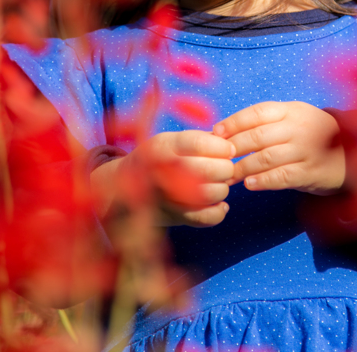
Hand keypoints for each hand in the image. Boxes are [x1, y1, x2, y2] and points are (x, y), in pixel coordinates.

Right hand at [99, 131, 235, 227]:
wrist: (126, 185)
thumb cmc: (161, 158)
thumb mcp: (173, 141)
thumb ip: (201, 139)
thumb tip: (231, 142)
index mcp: (162, 146)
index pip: (197, 143)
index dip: (221, 146)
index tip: (230, 149)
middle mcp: (161, 170)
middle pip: (207, 170)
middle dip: (226, 169)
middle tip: (226, 168)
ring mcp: (165, 195)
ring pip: (210, 194)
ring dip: (222, 189)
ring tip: (219, 183)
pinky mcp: (173, 216)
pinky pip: (205, 218)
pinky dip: (219, 212)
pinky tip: (220, 204)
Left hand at [212, 101, 344, 195]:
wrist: (349, 154)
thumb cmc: (311, 136)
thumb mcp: (293, 119)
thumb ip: (266, 123)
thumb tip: (224, 131)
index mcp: (291, 110)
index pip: (257, 113)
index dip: (234, 122)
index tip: (215, 133)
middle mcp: (299, 127)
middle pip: (259, 136)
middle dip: (233, 148)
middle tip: (216, 159)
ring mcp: (306, 150)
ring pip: (267, 157)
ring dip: (243, 167)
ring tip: (228, 175)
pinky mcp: (311, 172)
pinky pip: (283, 176)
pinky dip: (264, 180)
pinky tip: (250, 184)